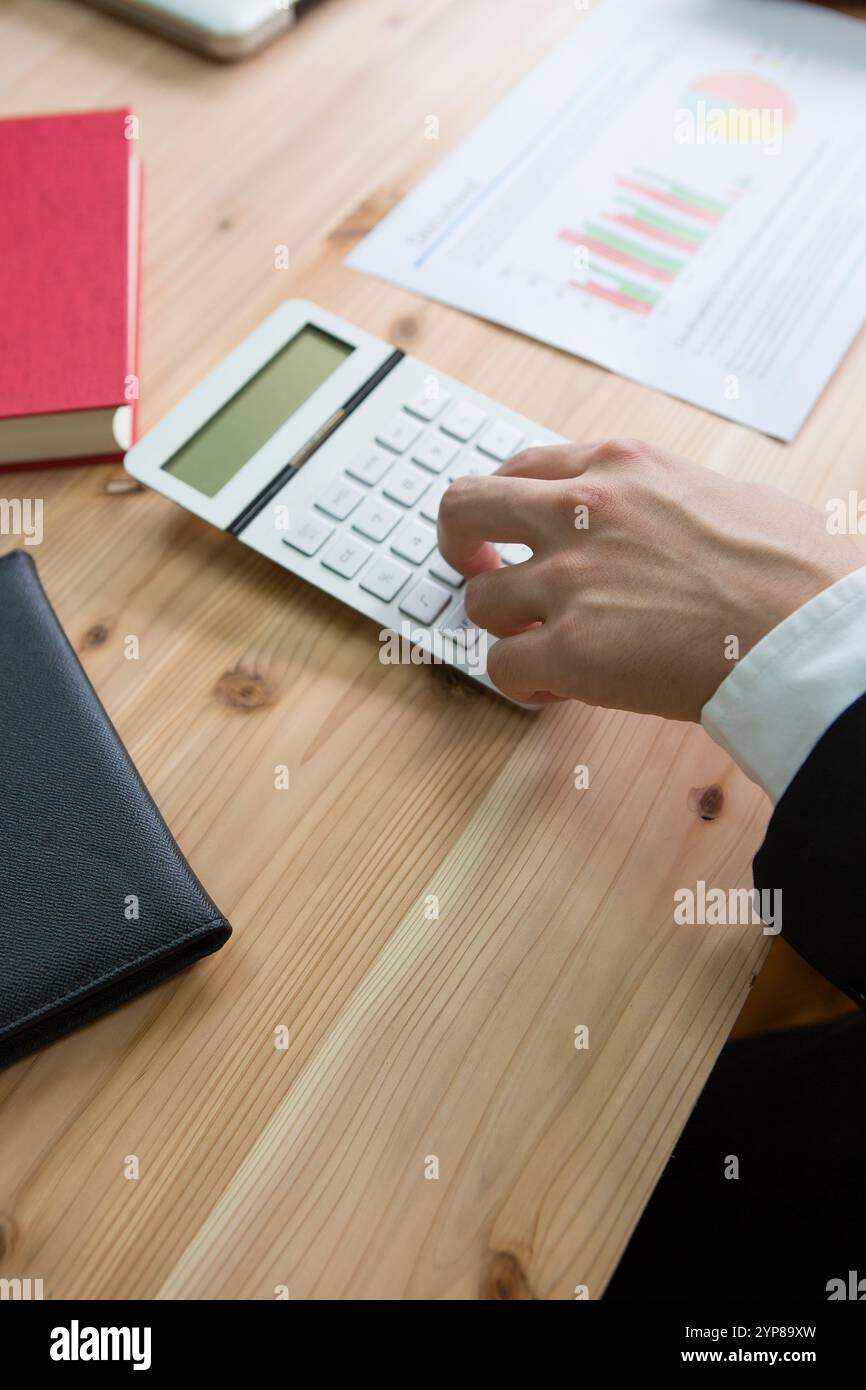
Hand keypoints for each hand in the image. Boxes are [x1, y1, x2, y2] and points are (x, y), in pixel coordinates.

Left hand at [437, 438, 864, 719]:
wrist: (810, 628)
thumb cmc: (792, 568)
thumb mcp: (719, 493)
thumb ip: (658, 500)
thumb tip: (648, 525)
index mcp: (620, 466)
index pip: (523, 468)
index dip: (506, 507)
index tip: (507, 531)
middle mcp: (581, 511)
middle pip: (465, 509)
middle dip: (458, 545)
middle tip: (476, 571)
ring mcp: (569, 580)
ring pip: (479, 601)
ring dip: (503, 628)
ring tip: (542, 648)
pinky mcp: (571, 650)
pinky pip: (501, 667)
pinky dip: (520, 684)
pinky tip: (555, 689)